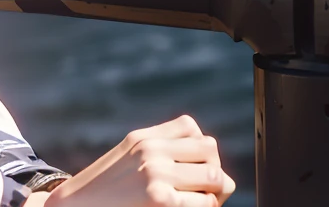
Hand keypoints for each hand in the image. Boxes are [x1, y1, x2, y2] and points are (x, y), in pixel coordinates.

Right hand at [39, 116, 235, 206]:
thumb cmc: (105, 193)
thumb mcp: (129, 162)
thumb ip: (164, 157)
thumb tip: (224, 180)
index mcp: (142, 139)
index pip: (191, 129)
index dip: (198, 151)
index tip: (188, 170)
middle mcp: (151, 151)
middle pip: (210, 149)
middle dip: (212, 170)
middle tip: (201, 191)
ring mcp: (156, 175)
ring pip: (215, 177)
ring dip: (214, 193)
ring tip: (197, 203)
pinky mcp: (160, 200)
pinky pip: (206, 203)